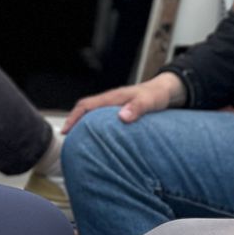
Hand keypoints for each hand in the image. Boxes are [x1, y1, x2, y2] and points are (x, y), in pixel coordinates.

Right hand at [60, 72, 185, 133]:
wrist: (167, 91)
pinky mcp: (120, 113)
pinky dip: (96, 129)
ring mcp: (115, 107)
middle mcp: (111, 101)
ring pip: (93, 116)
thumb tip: (122, 117)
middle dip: (74, 124)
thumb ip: (138, 107)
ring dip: (85, 127)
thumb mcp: (150, 101)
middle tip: (68, 142)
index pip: (86, 105)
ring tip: (80, 144)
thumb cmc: (158, 95)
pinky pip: (103, 121)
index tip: (66, 131)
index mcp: (114, 97)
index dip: (74, 117)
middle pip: (85, 111)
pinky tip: (99, 141)